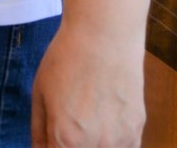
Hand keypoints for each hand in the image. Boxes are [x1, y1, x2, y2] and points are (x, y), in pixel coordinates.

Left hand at [30, 21, 143, 146]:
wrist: (104, 38)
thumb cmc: (66, 61)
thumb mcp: (39, 94)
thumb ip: (39, 131)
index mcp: (65, 139)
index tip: (51, 139)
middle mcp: (94, 146)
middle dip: (68, 145)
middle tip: (67, 123)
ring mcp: (119, 141)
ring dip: (91, 145)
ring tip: (86, 117)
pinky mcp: (137, 131)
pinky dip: (112, 144)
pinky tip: (103, 125)